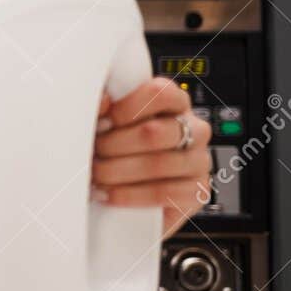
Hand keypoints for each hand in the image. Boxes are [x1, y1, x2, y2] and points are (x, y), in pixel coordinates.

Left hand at [91, 78, 212, 238]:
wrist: (123, 197)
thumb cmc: (115, 151)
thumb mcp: (108, 124)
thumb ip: (105, 108)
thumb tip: (102, 100)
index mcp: (173, 102)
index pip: (160, 93)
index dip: (126, 108)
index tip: (101, 123)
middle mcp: (193, 128)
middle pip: (154, 132)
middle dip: (113, 145)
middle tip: (92, 153)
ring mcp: (198, 161)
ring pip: (157, 164)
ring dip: (116, 172)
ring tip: (94, 176)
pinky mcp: (197, 191)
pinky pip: (165, 193)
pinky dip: (129, 195)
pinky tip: (108, 194)